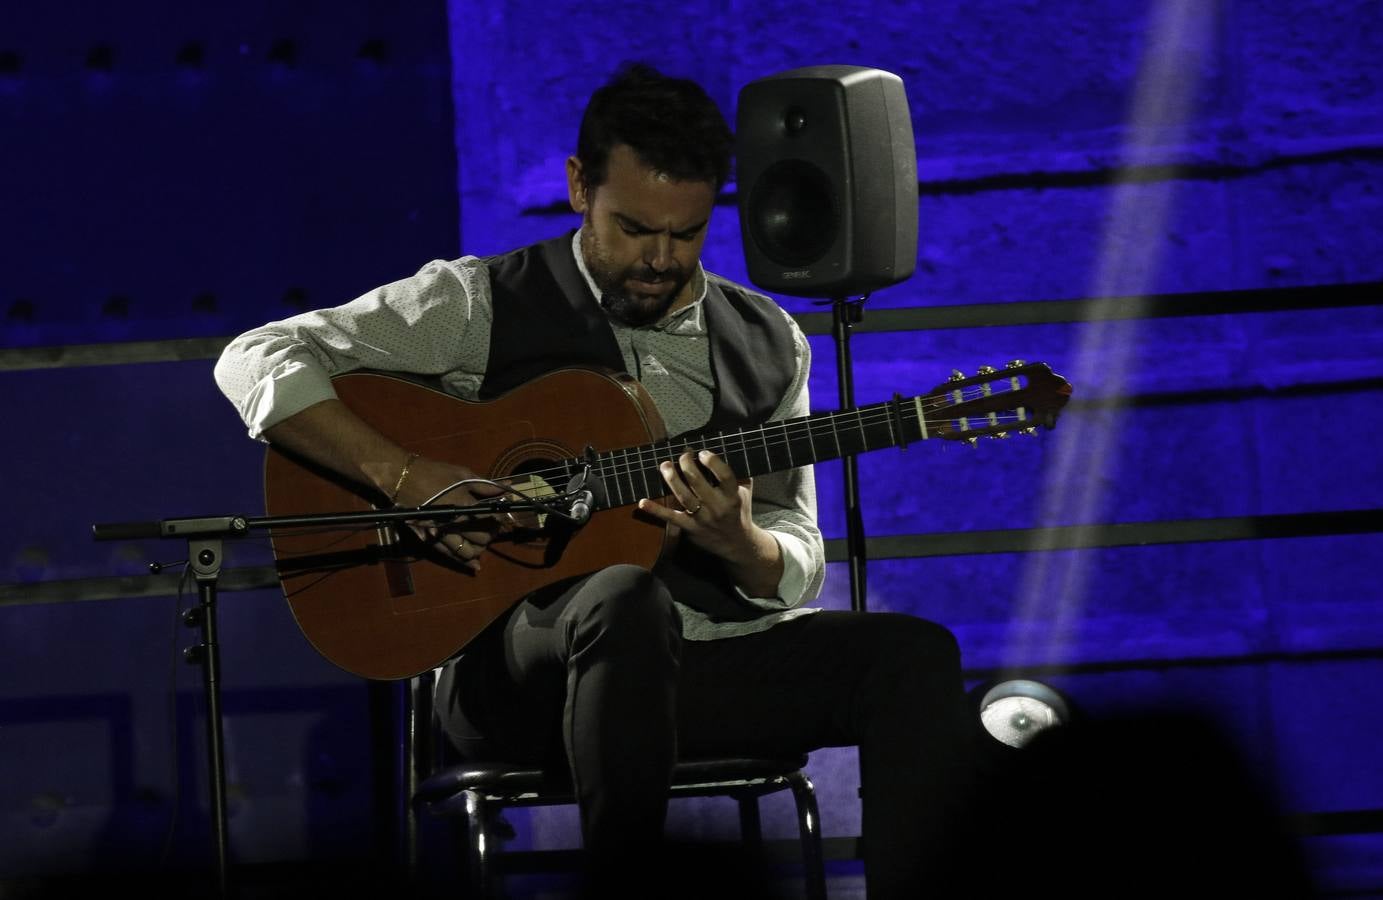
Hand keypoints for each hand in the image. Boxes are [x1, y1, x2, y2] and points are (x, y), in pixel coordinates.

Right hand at [393, 456, 509, 570]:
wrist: (403, 479)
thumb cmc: (434, 473)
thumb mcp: (462, 474)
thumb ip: (485, 486)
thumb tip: (505, 491)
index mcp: (466, 506)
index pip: (491, 521)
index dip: (498, 520)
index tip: (497, 516)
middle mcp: (456, 523)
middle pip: (482, 539)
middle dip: (489, 535)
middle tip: (488, 528)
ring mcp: (442, 533)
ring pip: (467, 553)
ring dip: (477, 549)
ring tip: (479, 541)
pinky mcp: (431, 539)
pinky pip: (450, 556)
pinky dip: (465, 562)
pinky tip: (474, 564)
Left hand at [637, 449, 755, 560]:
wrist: (736, 544)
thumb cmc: (739, 512)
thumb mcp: (745, 492)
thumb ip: (739, 473)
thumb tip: (730, 448)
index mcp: (732, 496)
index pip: (724, 475)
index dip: (712, 461)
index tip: (702, 453)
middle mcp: (717, 507)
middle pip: (698, 482)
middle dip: (687, 465)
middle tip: (682, 455)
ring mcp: (702, 518)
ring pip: (684, 496)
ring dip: (672, 479)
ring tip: (665, 465)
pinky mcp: (690, 528)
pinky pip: (671, 518)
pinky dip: (655, 510)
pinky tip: (642, 502)